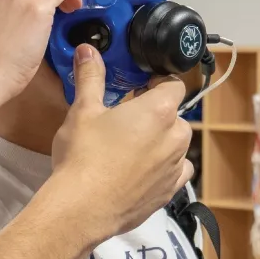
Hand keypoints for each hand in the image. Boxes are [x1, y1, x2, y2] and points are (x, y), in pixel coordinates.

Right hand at [51, 44, 193, 239]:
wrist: (83, 208)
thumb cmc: (83, 156)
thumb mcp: (83, 111)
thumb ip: (90, 77)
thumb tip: (87, 51)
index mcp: (160, 110)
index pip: (173, 84)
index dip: (156, 83)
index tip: (137, 89)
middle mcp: (176, 136)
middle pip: (174, 115)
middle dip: (155, 114)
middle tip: (125, 119)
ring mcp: (176, 166)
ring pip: (175, 144)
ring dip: (160, 141)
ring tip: (129, 148)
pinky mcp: (170, 191)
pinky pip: (176, 171)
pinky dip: (163, 168)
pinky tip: (139, 171)